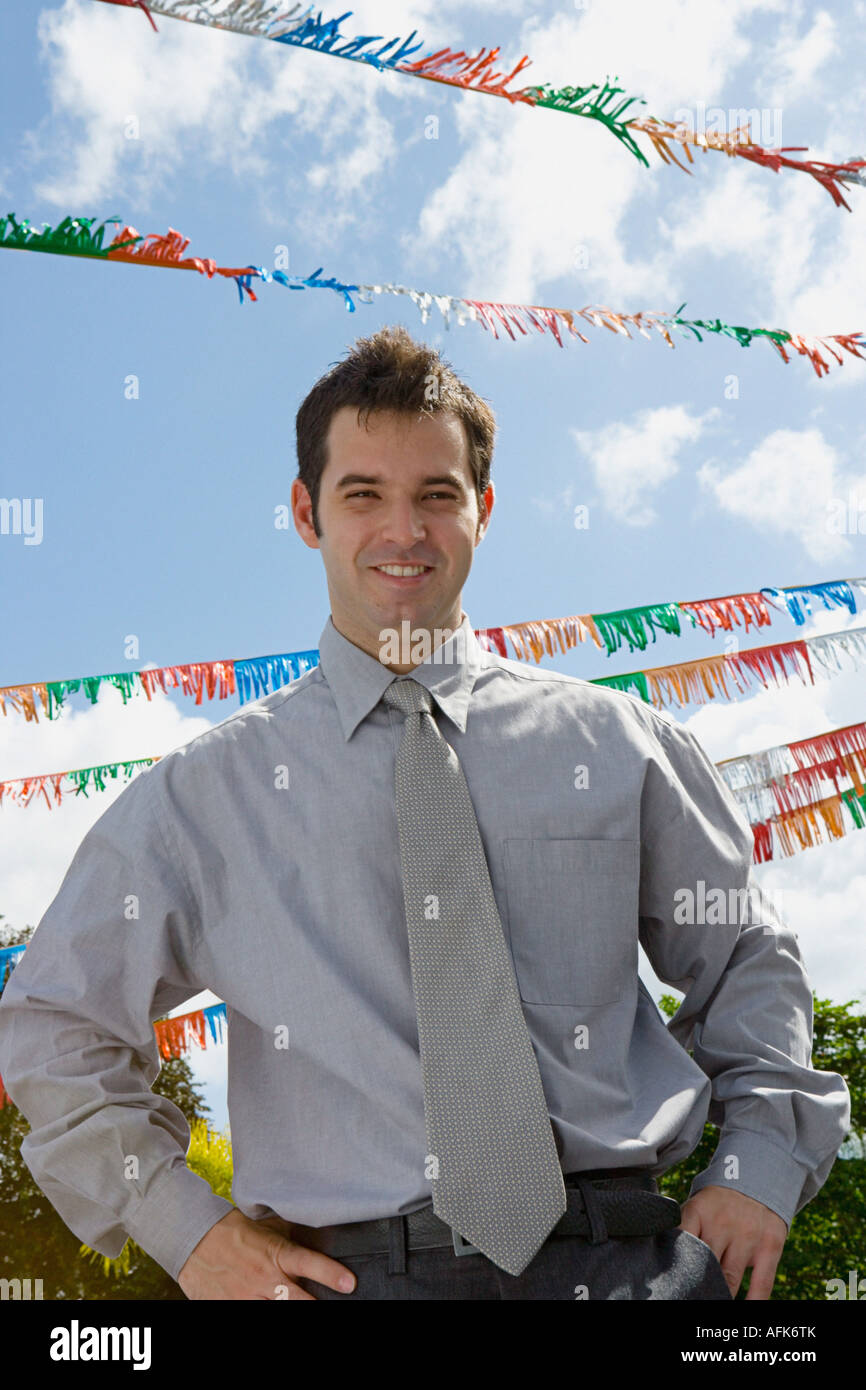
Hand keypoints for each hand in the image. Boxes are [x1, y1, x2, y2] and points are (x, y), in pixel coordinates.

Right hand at [177, 1208, 357, 1299]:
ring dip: (291, 1307)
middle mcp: (265, 1278)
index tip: (349, 1284)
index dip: (332, 1275)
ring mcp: (247, 1296)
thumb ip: (290, 1235)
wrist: (193, 1238)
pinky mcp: (229, 1307)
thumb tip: (318, 1234)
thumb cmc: (232, 1230)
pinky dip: (263, 1310)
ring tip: (297, 1303)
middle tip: (327, 1303)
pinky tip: (268, 1304)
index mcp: (276, 1253)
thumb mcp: (266, 1226)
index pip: (310, 1264)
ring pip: (279, 1312)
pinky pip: (252, 1316)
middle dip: (316, 1304)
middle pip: (301, 1301)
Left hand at [678, 1185, 787, 1299]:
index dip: (675, 1264)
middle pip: (705, 1265)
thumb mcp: (698, 1207)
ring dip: (721, 1294)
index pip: (681, 1240)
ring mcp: (748, 1235)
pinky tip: (744, 1308)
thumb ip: (684, 1231)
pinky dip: (753, 1300)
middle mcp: (722, 1223)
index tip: (673, 1281)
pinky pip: (762, 1282)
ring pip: (730, 1279)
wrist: (758, 1179)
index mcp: (698, 1211)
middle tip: (692, 1294)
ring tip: (714, 1298)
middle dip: (698, 1283)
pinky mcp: (770, 1246)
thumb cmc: (718, 1205)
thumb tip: (667, 1260)